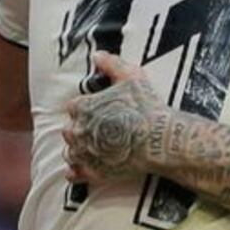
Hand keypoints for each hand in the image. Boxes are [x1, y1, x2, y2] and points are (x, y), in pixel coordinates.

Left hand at [63, 52, 169, 186]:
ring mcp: (83, 154)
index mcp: (82, 107)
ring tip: (96, 149)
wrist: (159, 140)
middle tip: (101, 130)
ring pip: (71, 152)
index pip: (74, 107)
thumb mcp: (132, 77)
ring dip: (80, 150)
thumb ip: (111, 64)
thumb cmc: (146, 108)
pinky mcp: (92, 173)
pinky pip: (74, 174)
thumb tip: (97, 55)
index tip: (99, 111)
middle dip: (83, 129)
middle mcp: (77, 131)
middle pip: (70, 130)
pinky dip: (77, 171)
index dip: (87, 108)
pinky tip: (87, 167)